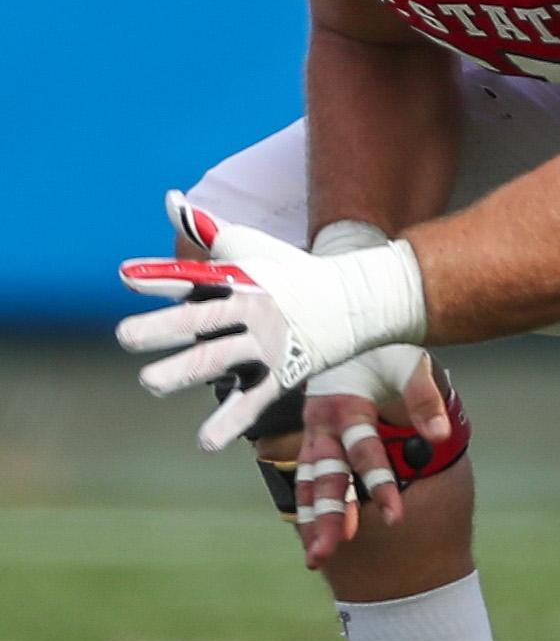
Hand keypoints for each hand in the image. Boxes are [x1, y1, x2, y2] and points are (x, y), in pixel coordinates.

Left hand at [117, 192, 425, 450]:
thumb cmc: (289, 270)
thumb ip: (204, 229)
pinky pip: (252, 401)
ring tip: (150, 383)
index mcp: (236, 278)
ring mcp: (264, 344)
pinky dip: (230, 421)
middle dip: (163, 326)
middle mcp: (248, 308)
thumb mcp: (248, 245)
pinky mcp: (281, 374)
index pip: (191, 276)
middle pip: (200, 317)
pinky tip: (206, 441)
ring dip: (184, 370)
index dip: (159, 276)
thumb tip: (169, 199)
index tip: (125, 277)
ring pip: (219, 359)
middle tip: (125, 337)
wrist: (353, 301)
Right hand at [299, 349, 452, 567]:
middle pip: (327, 476)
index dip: (380, 484)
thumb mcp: (409, 362)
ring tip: (317, 559)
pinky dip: (307, 510)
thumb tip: (439, 435)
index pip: (364, 452)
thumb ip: (424, 398)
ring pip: (310, 484)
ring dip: (313, 520)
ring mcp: (315, 437)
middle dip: (329, 515)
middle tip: (331, 552)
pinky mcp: (314, 445)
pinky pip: (306, 481)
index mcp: (346, 405)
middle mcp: (324, 426)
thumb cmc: (386, 350)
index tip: (395, 519)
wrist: (354, 334)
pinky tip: (313, 541)